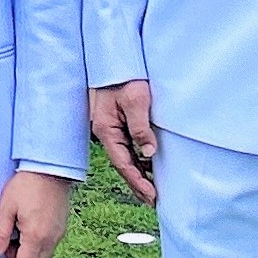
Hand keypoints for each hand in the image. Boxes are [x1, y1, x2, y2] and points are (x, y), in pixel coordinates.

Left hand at [0, 169, 72, 257]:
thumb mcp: (6, 207)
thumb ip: (0, 233)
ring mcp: (59, 234)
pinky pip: (49, 247)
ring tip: (15, 234)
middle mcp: (51, 239)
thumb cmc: (26, 185)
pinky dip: (36, 246)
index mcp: (36, 236)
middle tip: (6, 246)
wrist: (50, 169)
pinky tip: (26, 229)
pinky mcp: (62, 228)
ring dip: (28, 255)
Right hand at [86, 79, 158, 201]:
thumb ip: (141, 128)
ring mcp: (109, 126)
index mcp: (106, 129)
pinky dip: (136, 157)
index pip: (123, 163)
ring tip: (151, 187)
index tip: (151, 196)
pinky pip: (125, 144)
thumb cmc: (123, 76)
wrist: (113, 57)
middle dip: (136, 182)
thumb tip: (148, 153)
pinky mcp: (115, 120)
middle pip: (122, 163)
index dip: (138, 181)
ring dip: (137, 171)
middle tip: (152, 200)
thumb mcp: (136, 101)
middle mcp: (106, 131)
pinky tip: (146, 162)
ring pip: (124, 155)